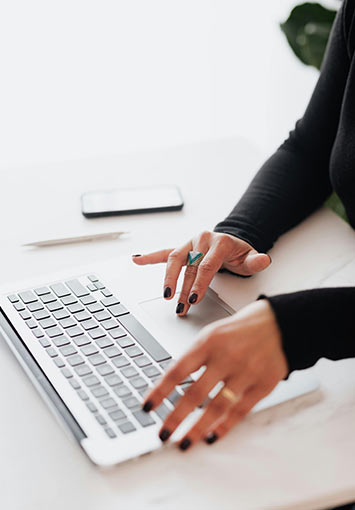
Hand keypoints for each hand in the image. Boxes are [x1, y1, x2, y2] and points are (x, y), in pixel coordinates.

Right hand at [132, 231, 270, 315]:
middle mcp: (202, 240)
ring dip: (169, 279)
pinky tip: (136, 260)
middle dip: (183, 287)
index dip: (199, 283)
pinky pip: (164, 252)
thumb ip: (256, 261)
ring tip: (166, 296)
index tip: (193, 299)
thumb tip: (263, 260)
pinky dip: (150, 257)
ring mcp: (190, 244)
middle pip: (188, 266)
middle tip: (179, 304)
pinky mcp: (182, 248)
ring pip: (175, 261)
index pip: (206, 265)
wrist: (232, 242)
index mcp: (219, 242)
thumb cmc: (240, 254)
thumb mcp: (250, 258)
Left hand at [142, 299, 287, 449]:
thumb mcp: (212, 333)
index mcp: (208, 342)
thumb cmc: (240, 330)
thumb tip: (170, 384)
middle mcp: (226, 358)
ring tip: (184, 442)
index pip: (177, 370)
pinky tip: (212, 436)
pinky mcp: (263, 385)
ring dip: (198, 428)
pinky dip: (225, 426)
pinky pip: (241, 410)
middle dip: (176, 417)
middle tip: (163, 433)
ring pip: (217, 407)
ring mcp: (246, 372)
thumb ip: (195, 357)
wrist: (279, 324)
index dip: (160, 391)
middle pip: (195, 394)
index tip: (147, 407)